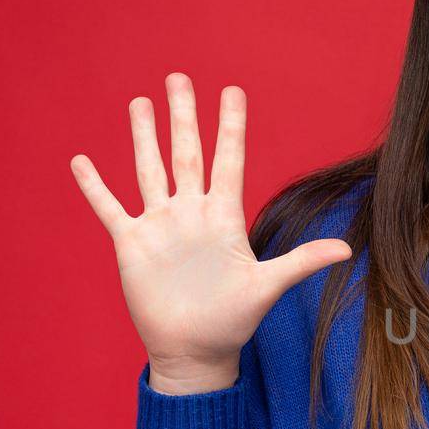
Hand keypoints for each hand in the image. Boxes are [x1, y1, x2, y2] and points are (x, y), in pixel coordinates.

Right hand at [70, 73, 351, 389]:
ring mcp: (160, 226)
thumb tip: (347, 249)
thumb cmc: (233, 320)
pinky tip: (81, 160)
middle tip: (179, 77)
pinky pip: (110, 208)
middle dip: (183, 116)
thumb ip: (302, 261)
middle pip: (186, 154)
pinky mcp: (132, 245)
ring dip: (143, 137)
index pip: (228, 160)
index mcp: (224, 217)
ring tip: (140, 102)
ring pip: (149, 170)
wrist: (195, 351)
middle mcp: (191, 213)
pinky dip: (95, 186)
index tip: (233, 91)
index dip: (230, 126)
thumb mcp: (268, 286)